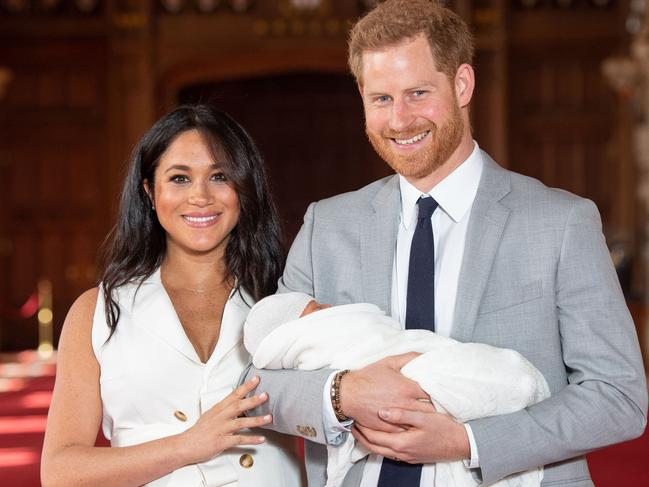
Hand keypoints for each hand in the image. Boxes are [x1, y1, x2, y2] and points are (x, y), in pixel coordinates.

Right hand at [181, 376, 271, 463]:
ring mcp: (221, 429)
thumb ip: (223, 409)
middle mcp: (220, 417)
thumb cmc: (198, 431)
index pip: (233, 395)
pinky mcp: (222, 442)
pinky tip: (261, 439)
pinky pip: (239, 440)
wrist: (186, 445)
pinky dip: (251, 439)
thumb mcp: (210, 415)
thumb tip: (235, 401)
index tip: (256, 380)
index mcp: (218, 409)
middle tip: (265, 395)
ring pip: (241, 423)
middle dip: (253, 400)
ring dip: (256, 420)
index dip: (245, 387)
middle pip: (238, 406)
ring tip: (269, 418)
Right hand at [339, 353, 434, 431]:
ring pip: (420, 422)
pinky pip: (407, 431)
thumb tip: (425, 355)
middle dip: (436, 407)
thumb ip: (409, 357)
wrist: (348, 394)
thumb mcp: (389, 362)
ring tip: (432, 417)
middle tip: (442, 406)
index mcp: (407, 388)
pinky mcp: (390, 428)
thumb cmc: (368, 377)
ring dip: (426, 419)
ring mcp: (398, 418)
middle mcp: (405, 404)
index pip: (433, 393)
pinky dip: (413, 428)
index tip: (443, 392)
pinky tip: (416, 426)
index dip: (440, 393)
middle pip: (430, 409)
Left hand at [352, 408, 469, 462]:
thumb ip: (402, 414)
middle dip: (361, 436)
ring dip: (369, 441)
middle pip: (373, 446)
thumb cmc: (444, 429)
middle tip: (352, 423)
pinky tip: (380, 435)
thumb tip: (382, 412)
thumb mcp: (424, 417)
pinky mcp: (411, 457)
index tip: (354, 416)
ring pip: (380, 451)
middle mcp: (401, 453)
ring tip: (362, 429)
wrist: (461, 444)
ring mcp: (406, 457)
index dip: (362, 427)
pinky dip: (380, 444)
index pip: (373, 437)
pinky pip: (389, 452)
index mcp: (402, 442)